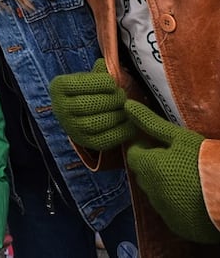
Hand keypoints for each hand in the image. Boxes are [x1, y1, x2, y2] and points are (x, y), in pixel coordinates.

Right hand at [49, 58, 132, 151]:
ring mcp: (72, 127)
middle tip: (122, 95)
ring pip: (95, 123)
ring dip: (117, 114)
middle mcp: (60, 109)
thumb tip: (107, 65)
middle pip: (87, 104)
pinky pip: (105, 139)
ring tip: (126, 108)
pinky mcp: (86, 142)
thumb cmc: (88, 90)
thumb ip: (99, 72)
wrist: (80, 112)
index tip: (112, 83)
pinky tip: (129, 121)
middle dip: (110, 99)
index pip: (78, 84)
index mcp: (59, 87)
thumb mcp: (89, 77)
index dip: (99, 83)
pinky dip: (121, 130)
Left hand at [126, 100, 219, 243]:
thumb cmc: (205, 162)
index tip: (161, 146)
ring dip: (164, 185)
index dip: (145, 148)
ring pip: (155, 193)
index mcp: (148, 167)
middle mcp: (149, 190)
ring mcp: (162, 209)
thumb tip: (127, 106)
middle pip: (143, 174)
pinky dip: (176, 204)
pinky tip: (192, 198)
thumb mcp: (180, 138)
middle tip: (177, 161)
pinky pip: (169, 211)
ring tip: (187, 179)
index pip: (133, 155)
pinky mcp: (176, 225)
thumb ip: (152, 124)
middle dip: (154, 166)